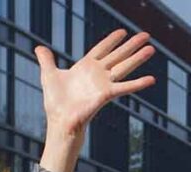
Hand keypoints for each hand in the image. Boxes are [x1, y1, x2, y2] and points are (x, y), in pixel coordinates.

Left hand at [37, 32, 155, 137]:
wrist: (60, 120)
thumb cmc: (55, 102)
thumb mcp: (48, 75)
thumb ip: (46, 60)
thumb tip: (39, 48)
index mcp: (86, 67)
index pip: (102, 49)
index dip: (112, 40)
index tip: (123, 31)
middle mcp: (98, 74)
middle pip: (118, 55)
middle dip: (132, 45)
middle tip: (146, 35)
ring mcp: (103, 84)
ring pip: (125, 66)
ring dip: (138, 58)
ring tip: (152, 49)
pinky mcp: (106, 94)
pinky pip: (125, 87)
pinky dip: (138, 84)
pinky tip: (151, 79)